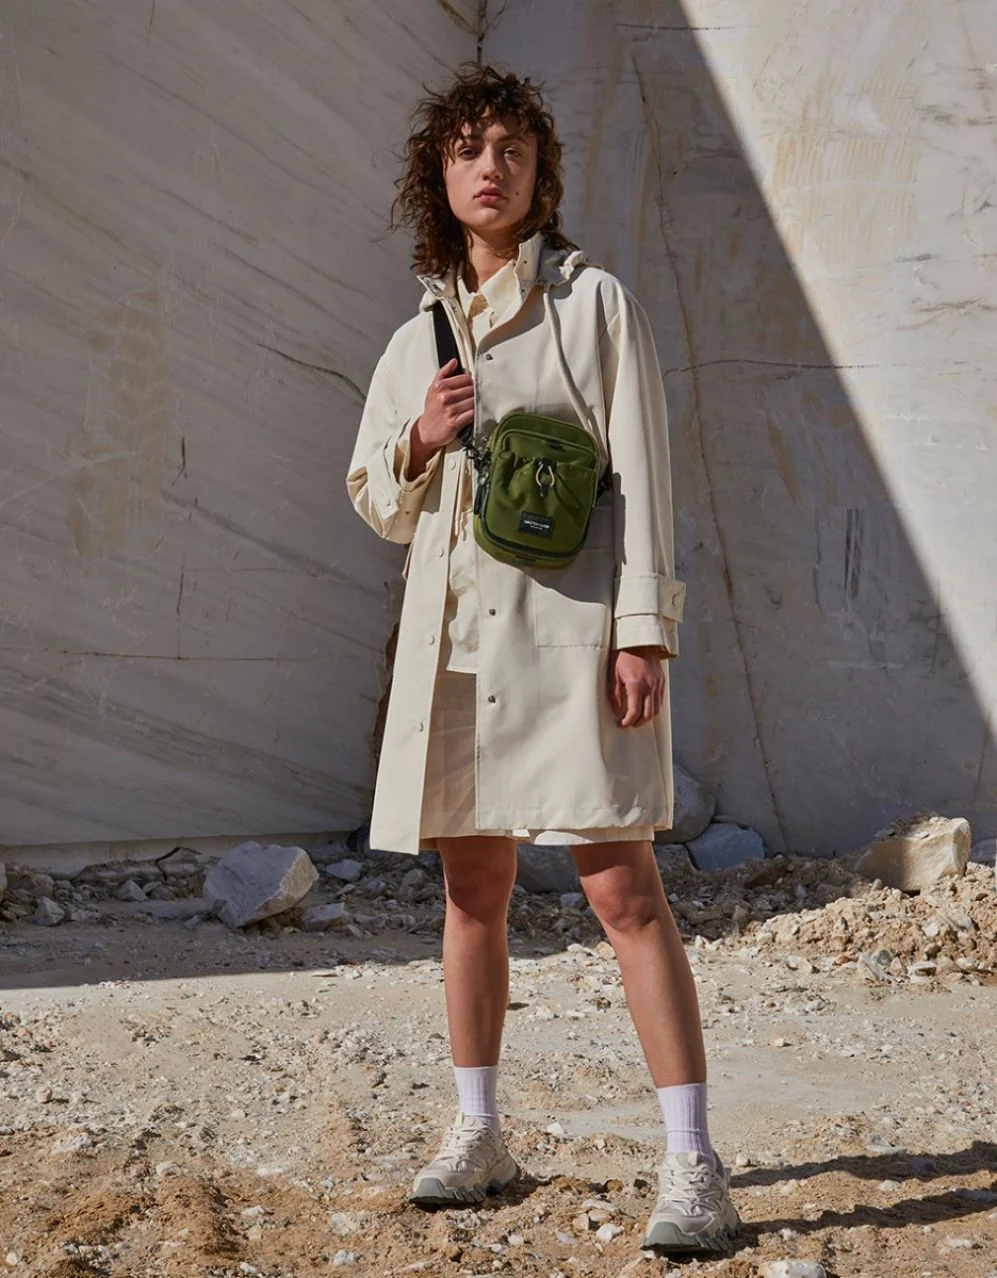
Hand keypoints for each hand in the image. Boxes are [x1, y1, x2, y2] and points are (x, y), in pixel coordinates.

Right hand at [407, 359, 474, 478]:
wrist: (426, 431)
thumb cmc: (432, 410)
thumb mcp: (433, 389)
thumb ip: (443, 373)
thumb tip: (454, 361)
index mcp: (440, 386)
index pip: (466, 378)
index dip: (472, 383)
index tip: (473, 387)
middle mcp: (445, 397)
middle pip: (472, 389)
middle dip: (476, 393)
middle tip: (477, 397)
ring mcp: (450, 410)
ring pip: (473, 401)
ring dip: (478, 403)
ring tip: (478, 405)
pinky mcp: (455, 422)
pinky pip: (472, 414)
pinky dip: (476, 413)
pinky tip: (476, 413)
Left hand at [609, 647, 663, 727]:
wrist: (638, 640)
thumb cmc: (623, 654)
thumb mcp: (613, 672)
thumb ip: (615, 693)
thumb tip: (617, 709)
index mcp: (636, 684)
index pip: (634, 711)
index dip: (627, 722)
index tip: (622, 724)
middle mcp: (650, 685)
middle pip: (648, 714)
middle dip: (638, 722)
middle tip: (629, 723)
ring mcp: (657, 683)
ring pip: (656, 709)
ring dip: (647, 716)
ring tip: (637, 717)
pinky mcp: (661, 680)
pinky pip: (660, 699)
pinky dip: (653, 706)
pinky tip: (645, 706)